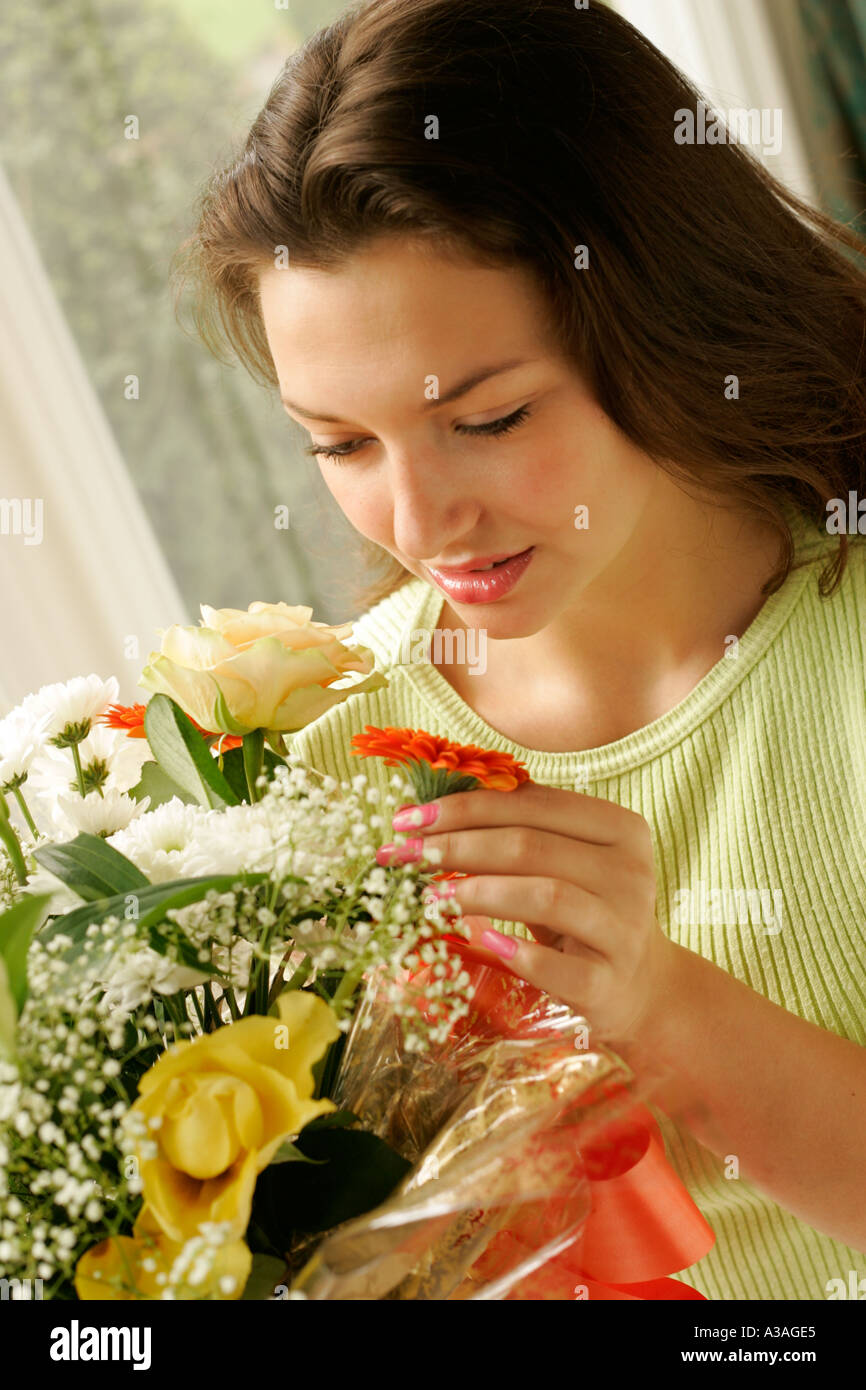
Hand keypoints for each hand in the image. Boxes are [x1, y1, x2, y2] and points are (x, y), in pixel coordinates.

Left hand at [380, 781, 676, 1050]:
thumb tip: (433, 805)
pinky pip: (555, 965)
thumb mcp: (564, 863)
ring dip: (477, 891)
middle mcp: (630, 871)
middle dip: (456, 846)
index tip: (407, 818)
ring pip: (545, 894)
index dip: (464, 806)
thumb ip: (520, 828)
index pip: (532, 804)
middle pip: (530, 845)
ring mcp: (624, 928)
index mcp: (619, 827)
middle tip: (403, 854)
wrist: (640, 986)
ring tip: (430, 896)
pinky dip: (513, 950)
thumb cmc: (585, 911)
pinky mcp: (610, 982)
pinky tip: (477, 940)